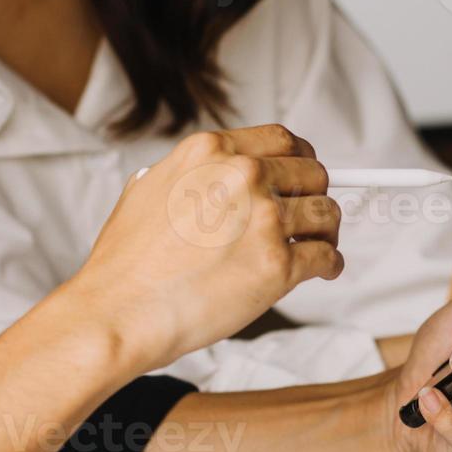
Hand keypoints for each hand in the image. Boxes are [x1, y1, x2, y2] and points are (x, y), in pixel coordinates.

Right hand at [67, 125, 343, 371]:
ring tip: (319, 247)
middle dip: (314, 196)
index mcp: (210, 151)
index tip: (301, 178)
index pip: (281, 140)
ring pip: (326, 214)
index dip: (298, 162)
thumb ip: (186, 177)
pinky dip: (330, 265)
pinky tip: (323, 272)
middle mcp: (242, 175)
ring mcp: (264, 219)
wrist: (121, 311)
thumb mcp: (148, 191)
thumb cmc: (125, 265)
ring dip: (326, 232)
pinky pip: (326, 257)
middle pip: (312, 174)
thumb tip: (205, 179)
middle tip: (310, 218)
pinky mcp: (277, 264)